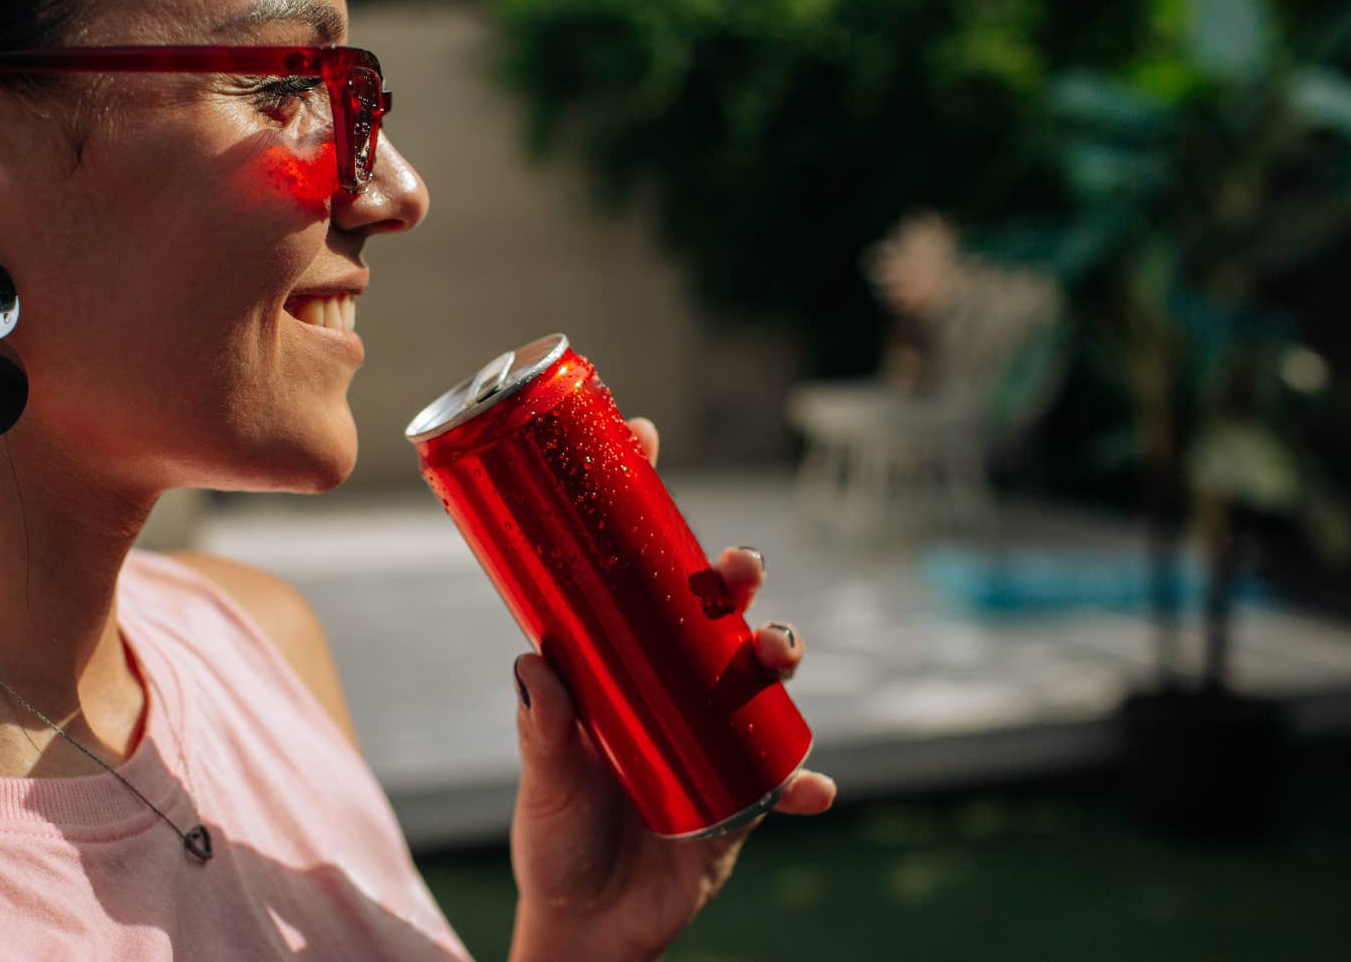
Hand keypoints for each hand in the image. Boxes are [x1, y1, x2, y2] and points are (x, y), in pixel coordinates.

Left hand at [507, 417, 835, 961]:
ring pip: (756, 679)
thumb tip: (535, 662)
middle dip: (731, 582)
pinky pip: (783, 781)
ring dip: (776, 657)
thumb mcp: (544, 782)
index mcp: (616, 670)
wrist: (589, 926)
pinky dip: (803, 783)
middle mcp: (669, 690)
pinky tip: (814, 787)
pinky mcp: (742, 797)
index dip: (639, 508)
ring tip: (775, 654)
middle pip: (709, 614)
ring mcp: (713, 738)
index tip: (643, 437)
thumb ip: (544, 730)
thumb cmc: (555, 840)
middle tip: (737, 569)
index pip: (628, 576)